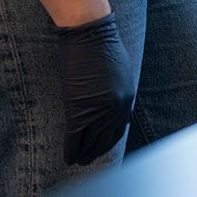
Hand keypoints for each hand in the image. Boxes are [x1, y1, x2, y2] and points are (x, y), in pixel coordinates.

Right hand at [54, 12, 136, 165]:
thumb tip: (111, 104)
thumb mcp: (119, 70)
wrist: (90, 34)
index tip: (101, 148)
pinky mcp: (81, 110)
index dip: (109, 141)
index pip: (119, 128)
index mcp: (128, 98)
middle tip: (88, 160)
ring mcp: (100, 110)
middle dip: (96, 151)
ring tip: (77, 161)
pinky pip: (75, 137)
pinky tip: (68, 157)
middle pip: (106, 138)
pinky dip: (71, 149)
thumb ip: (117, 90)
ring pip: (91, 140)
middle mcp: (117, 107)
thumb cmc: (102, 46)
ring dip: (83, 153)